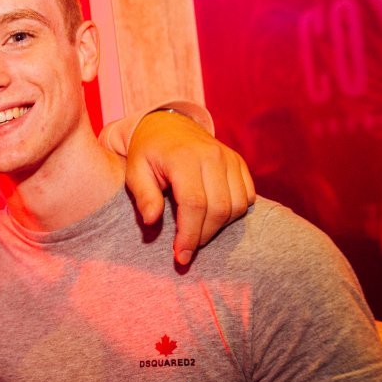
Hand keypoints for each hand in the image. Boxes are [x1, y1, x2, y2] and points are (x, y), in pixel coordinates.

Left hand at [125, 110, 254, 264]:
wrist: (167, 125)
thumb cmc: (147, 152)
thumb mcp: (134, 171)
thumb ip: (143, 196)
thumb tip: (152, 222)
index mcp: (183, 158)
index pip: (194, 204)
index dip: (189, 235)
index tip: (180, 256)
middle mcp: (212, 156)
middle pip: (219, 209)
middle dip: (203, 236)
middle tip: (186, 250)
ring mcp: (229, 158)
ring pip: (237, 206)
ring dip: (219, 227)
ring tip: (197, 232)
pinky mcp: (239, 162)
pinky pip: (247, 197)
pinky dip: (234, 213)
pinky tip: (213, 216)